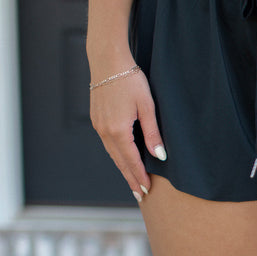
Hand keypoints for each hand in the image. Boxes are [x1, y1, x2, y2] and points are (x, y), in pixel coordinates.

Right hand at [89, 66, 165, 203]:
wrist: (107, 60)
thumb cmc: (130, 79)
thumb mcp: (147, 106)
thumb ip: (152, 133)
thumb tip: (159, 156)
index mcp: (118, 130)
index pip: (131, 161)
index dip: (139, 176)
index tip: (146, 191)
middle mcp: (105, 131)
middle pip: (120, 162)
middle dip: (130, 178)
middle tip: (140, 195)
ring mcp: (98, 125)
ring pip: (112, 154)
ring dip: (123, 168)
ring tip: (133, 181)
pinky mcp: (96, 119)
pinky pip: (107, 143)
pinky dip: (116, 155)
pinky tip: (122, 159)